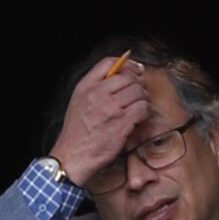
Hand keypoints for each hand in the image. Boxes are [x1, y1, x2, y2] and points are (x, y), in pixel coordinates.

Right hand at [49, 56, 148, 185]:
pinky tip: (140, 118)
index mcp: (85, 86)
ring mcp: (110, 108)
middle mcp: (98, 94)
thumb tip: (120, 77)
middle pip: (128, 76)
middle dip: (139, 83)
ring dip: (144, 98)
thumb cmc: (77, 133)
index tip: (135, 70)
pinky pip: (142, 108)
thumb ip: (95, 88)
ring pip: (138, 91)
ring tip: (140, 106)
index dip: (126, 64)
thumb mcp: (79, 102)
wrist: (73, 156)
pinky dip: (145, 111)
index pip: (109, 63)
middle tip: (140, 93)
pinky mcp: (122, 123)